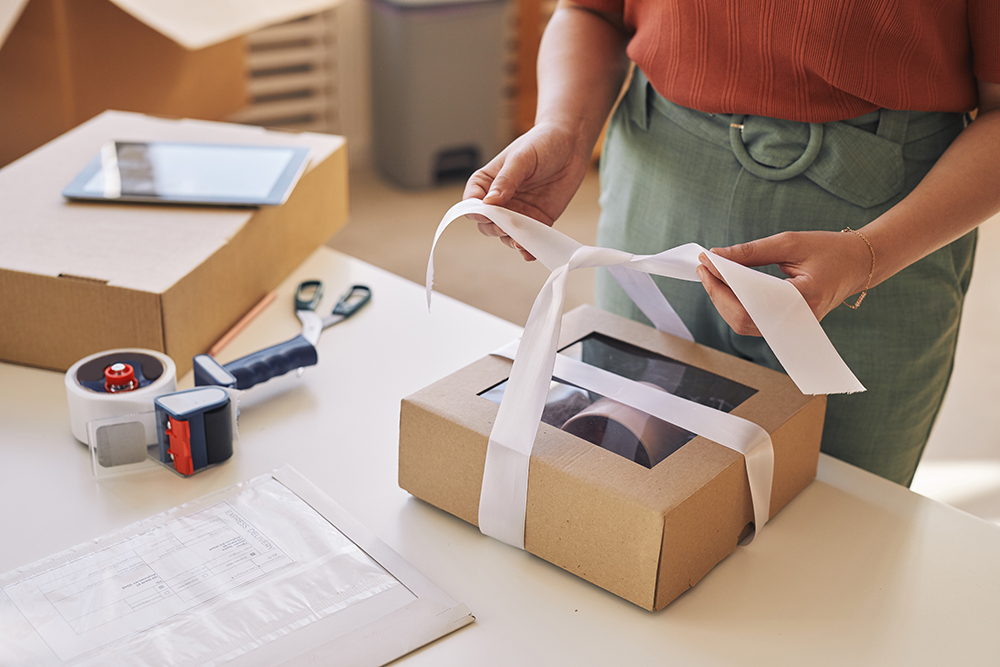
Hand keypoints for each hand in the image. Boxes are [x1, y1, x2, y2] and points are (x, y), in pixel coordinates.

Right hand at [464, 120, 592, 260]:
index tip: (485, 214)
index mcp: (487, 182)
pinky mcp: (537, 220)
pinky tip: (530, 252)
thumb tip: (490, 203)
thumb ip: (506, 180)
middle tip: (506, 227)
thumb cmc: (542, 143)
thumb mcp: (521, 158)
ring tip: (521, 242)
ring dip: (512, 240)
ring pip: (506, 234)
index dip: (475, 211)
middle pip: (487, 224)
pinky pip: (529, 238)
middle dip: (495, 228)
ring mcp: (518, 212)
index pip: (471, 203)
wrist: (571, 145)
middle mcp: (499, 201)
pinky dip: (528, 248)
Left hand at [695, 230, 873, 335]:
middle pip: (742, 318)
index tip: (706, 262)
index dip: (723, 283)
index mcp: (803, 298)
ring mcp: (792, 327)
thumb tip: (716, 256)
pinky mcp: (786, 326)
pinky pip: (753, 322)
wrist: (858, 265)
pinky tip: (727, 286)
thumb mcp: (790, 243)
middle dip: (717, 293)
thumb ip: (751, 252)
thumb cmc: (829, 250)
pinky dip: (735, 305)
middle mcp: (797, 320)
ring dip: (723, 300)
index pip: (750, 299)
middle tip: (704, 267)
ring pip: (744, 324)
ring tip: (712, 274)